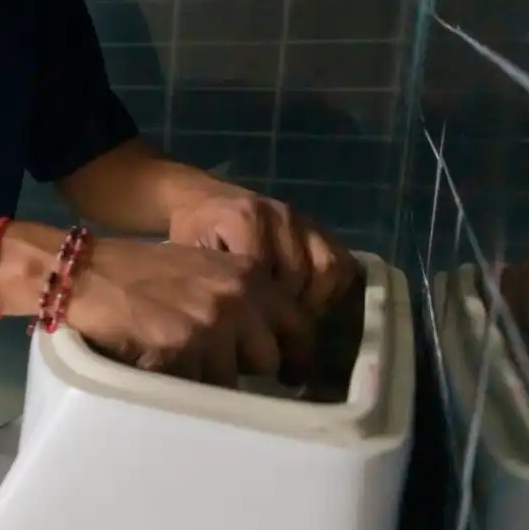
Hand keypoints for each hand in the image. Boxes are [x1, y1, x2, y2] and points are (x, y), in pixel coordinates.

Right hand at [59, 236, 314, 386]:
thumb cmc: (140, 271)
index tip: (290, 375)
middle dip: (244, 368)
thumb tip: (273, 345)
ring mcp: (210, 323)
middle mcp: (238, 297)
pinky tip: (159, 363)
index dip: (297, 356)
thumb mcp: (203, 269)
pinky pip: (195, 385)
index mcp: (249, 274)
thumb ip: (242, 298)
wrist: (85, 272)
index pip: (301, 326)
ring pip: (230, 379)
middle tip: (215, 364)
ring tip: (178, 360)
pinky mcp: (181, 346)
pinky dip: (179, 382)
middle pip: (268, 360)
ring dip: (207, 378)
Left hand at [167, 185, 357, 312]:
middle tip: (272, 332)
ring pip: (326, 268)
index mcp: (245, 218)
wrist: (206, 198)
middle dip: (286, 308)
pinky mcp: (318, 226)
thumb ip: (209, 278)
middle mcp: (280, 214)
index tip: (249, 329)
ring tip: (292, 320)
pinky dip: (331, 288)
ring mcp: (303, 219)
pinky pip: (341, 261)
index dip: (259, 306)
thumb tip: (229, 322)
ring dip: (314, 300)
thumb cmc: (193, 230)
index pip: (264, 271)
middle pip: (297, 273)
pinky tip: (310, 305)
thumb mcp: (188, 250)